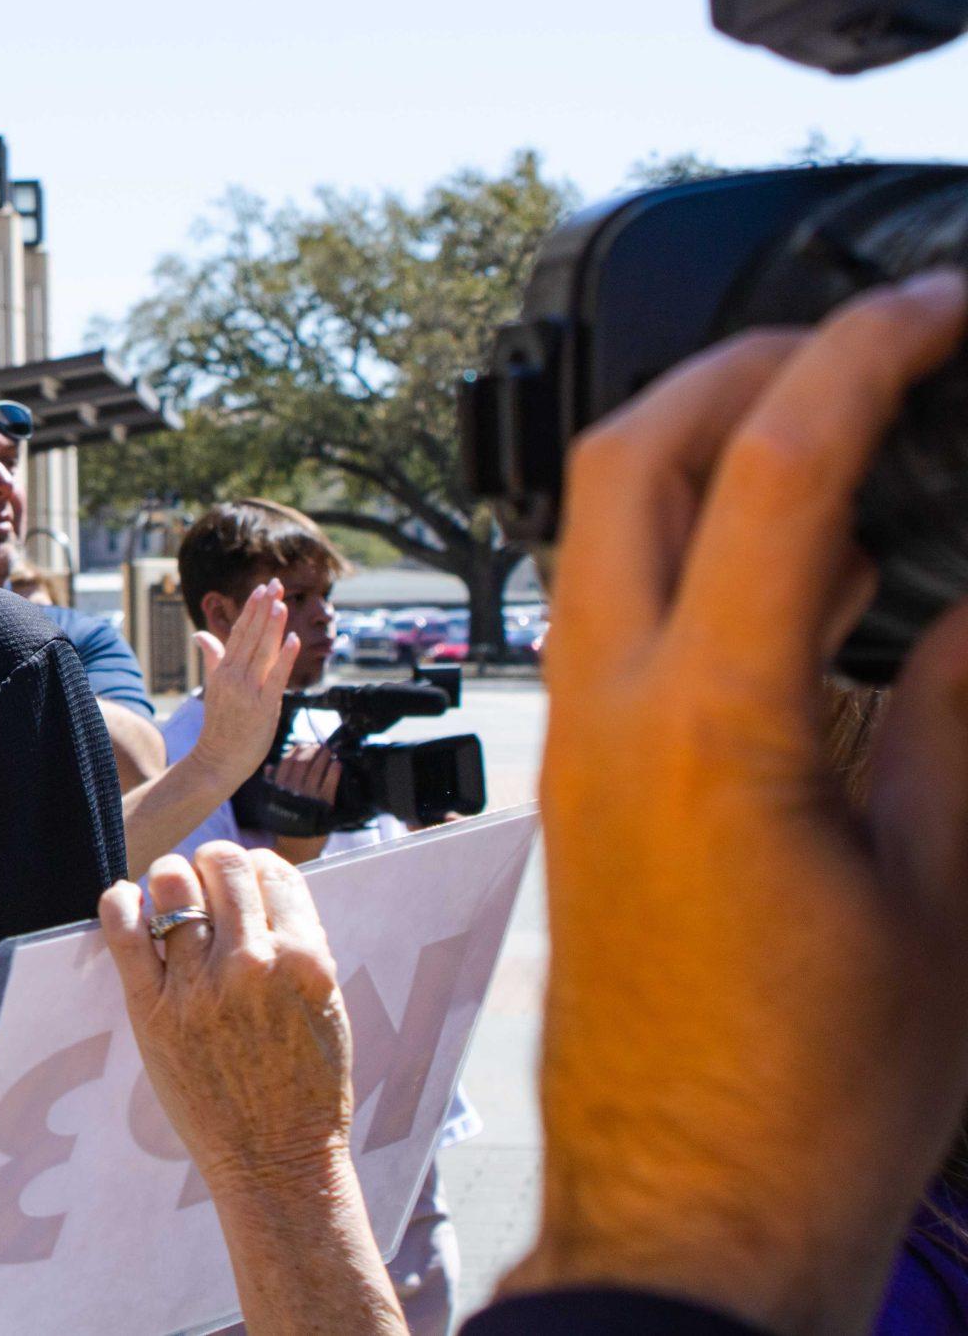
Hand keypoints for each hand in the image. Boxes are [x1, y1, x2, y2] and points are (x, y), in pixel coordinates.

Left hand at [103, 843, 352, 1192]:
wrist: (276, 1161)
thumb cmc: (308, 1087)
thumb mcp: (327, 1005)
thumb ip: (300, 945)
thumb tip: (264, 889)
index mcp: (306, 959)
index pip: (272, 868)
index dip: (255, 871)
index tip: (245, 889)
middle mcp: (253, 963)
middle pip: (221, 861)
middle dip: (211, 867)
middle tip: (204, 890)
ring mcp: (200, 985)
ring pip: (172, 882)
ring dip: (168, 881)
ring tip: (170, 902)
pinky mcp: (153, 1009)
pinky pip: (124, 928)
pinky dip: (120, 903)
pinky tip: (126, 904)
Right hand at [189, 580, 304, 783]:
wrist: (218, 758)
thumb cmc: (220, 724)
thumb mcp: (215, 686)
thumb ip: (212, 657)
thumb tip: (200, 635)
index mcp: (223, 670)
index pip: (239, 632)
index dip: (252, 609)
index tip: (262, 588)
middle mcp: (234, 676)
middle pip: (251, 636)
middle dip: (264, 608)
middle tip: (275, 583)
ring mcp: (248, 691)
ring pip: (262, 652)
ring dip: (272, 626)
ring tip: (280, 602)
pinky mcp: (263, 707)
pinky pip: (276, 677)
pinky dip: (285, 657)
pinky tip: (293, 639)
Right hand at [267, 745, 341, 865]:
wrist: (296, 848)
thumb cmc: (285, 824)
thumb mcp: (273, 803)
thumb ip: (272, 784)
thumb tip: (270, 765)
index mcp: (278, 789)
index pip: (287, 762)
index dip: (297, 750)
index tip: (304, 745)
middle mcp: (291, 792)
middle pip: (303, 763)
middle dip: (312, 751)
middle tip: (321, 745)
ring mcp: (308, 798)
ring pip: (316, 771)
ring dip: (324, 757)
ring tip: (330, 751)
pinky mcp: (323, 806)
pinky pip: (329, 785)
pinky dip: (333, 772)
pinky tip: (337, 764)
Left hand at [505, 268, 967, 1332]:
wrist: (685, 1206)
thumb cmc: (815, 1090)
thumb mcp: (945, 884)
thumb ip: (957, 708)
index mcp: (708, 719)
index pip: (772, 464)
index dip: (864, 351)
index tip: (936, 298)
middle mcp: (606, 704)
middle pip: (627, 453)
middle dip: (742, 363)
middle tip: (868, 340)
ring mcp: (575, 735)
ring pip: (606, 527)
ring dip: (708, 447)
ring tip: (850, 429)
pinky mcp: (579, 774)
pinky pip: (617, 608)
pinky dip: (697, 546)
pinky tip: (803, 564)